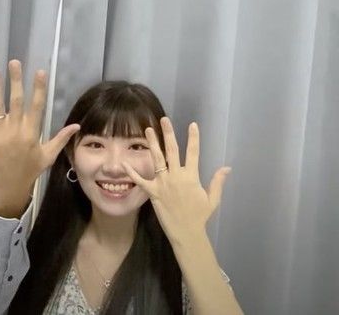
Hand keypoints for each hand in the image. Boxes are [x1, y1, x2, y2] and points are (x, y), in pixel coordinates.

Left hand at [0, 60, 79, 217]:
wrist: (7, 191)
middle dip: (15, 80)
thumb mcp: (48, 156)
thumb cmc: (29, 172)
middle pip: (16, 101)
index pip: (37, 106)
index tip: (40, 71)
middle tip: (14, 62)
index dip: (38, 88)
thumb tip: (77, 125)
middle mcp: (16, 131)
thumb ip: (61, 139)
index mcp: (32, 133)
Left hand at [122, 117, 230, 244]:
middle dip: (168, 134)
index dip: (193, 138)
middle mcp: (177, 176)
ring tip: (147, 130)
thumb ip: (217, 181)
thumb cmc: (200, 216)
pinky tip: (125, 162)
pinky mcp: (153, 192)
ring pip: (157, 160)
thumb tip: (227, 167)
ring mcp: (164, 183)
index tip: (192, 124)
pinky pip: (141, 180)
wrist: (187, 232)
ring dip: (152, 144)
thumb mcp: (212, 199)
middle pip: (172, 150)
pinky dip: (132, 172)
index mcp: (192, 176)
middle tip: (164, 120)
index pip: (193, 153)